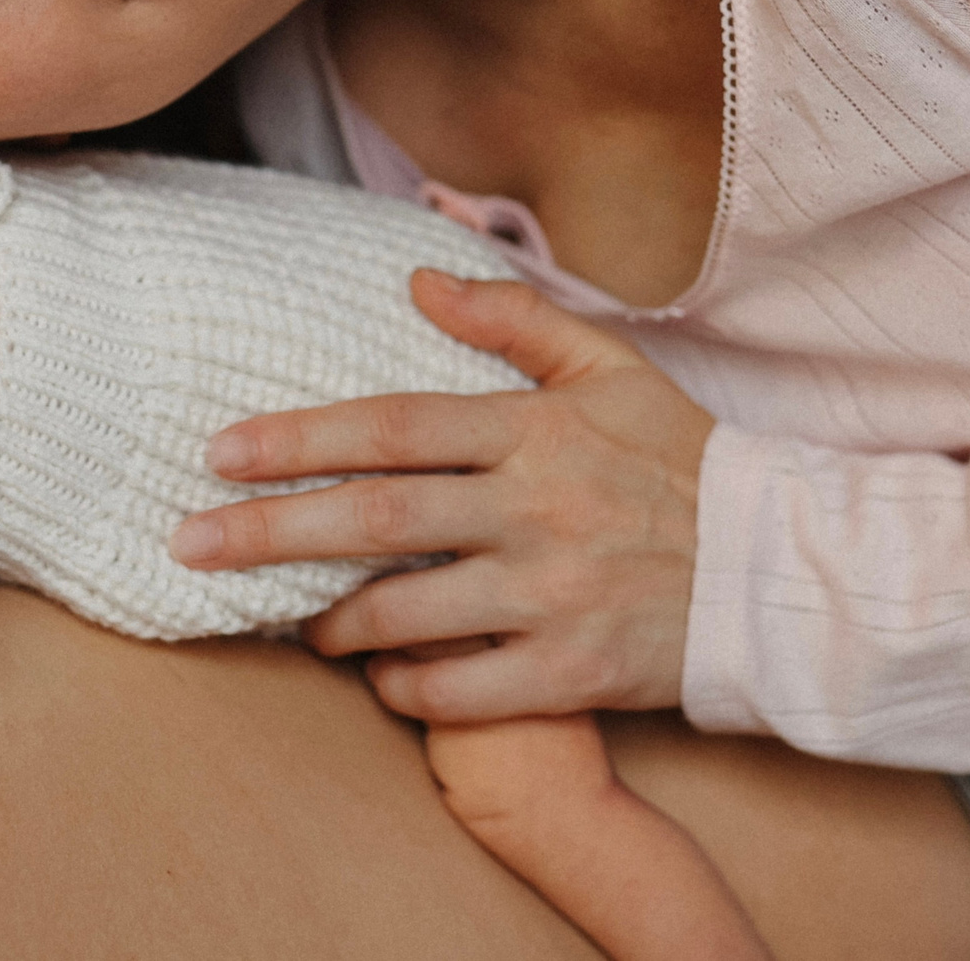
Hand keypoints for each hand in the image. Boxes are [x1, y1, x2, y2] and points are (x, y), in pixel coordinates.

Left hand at [168, 272, 713, 718]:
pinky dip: (407, 684)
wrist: (781, 573)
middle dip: (268, 531)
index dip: (298, 439)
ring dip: (333, 619)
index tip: (220, 452)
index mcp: (535, 430)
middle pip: (375, 518)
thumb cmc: (680, 461)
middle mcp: (537, 509)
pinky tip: (382, 673)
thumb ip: (512, 319)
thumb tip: (419, 280)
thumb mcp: (609, 368)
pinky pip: (462, 690)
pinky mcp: (574, 672)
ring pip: (407, 611)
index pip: (391, 427)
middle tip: (188, 543)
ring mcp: (554, 594)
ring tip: (295, 620)